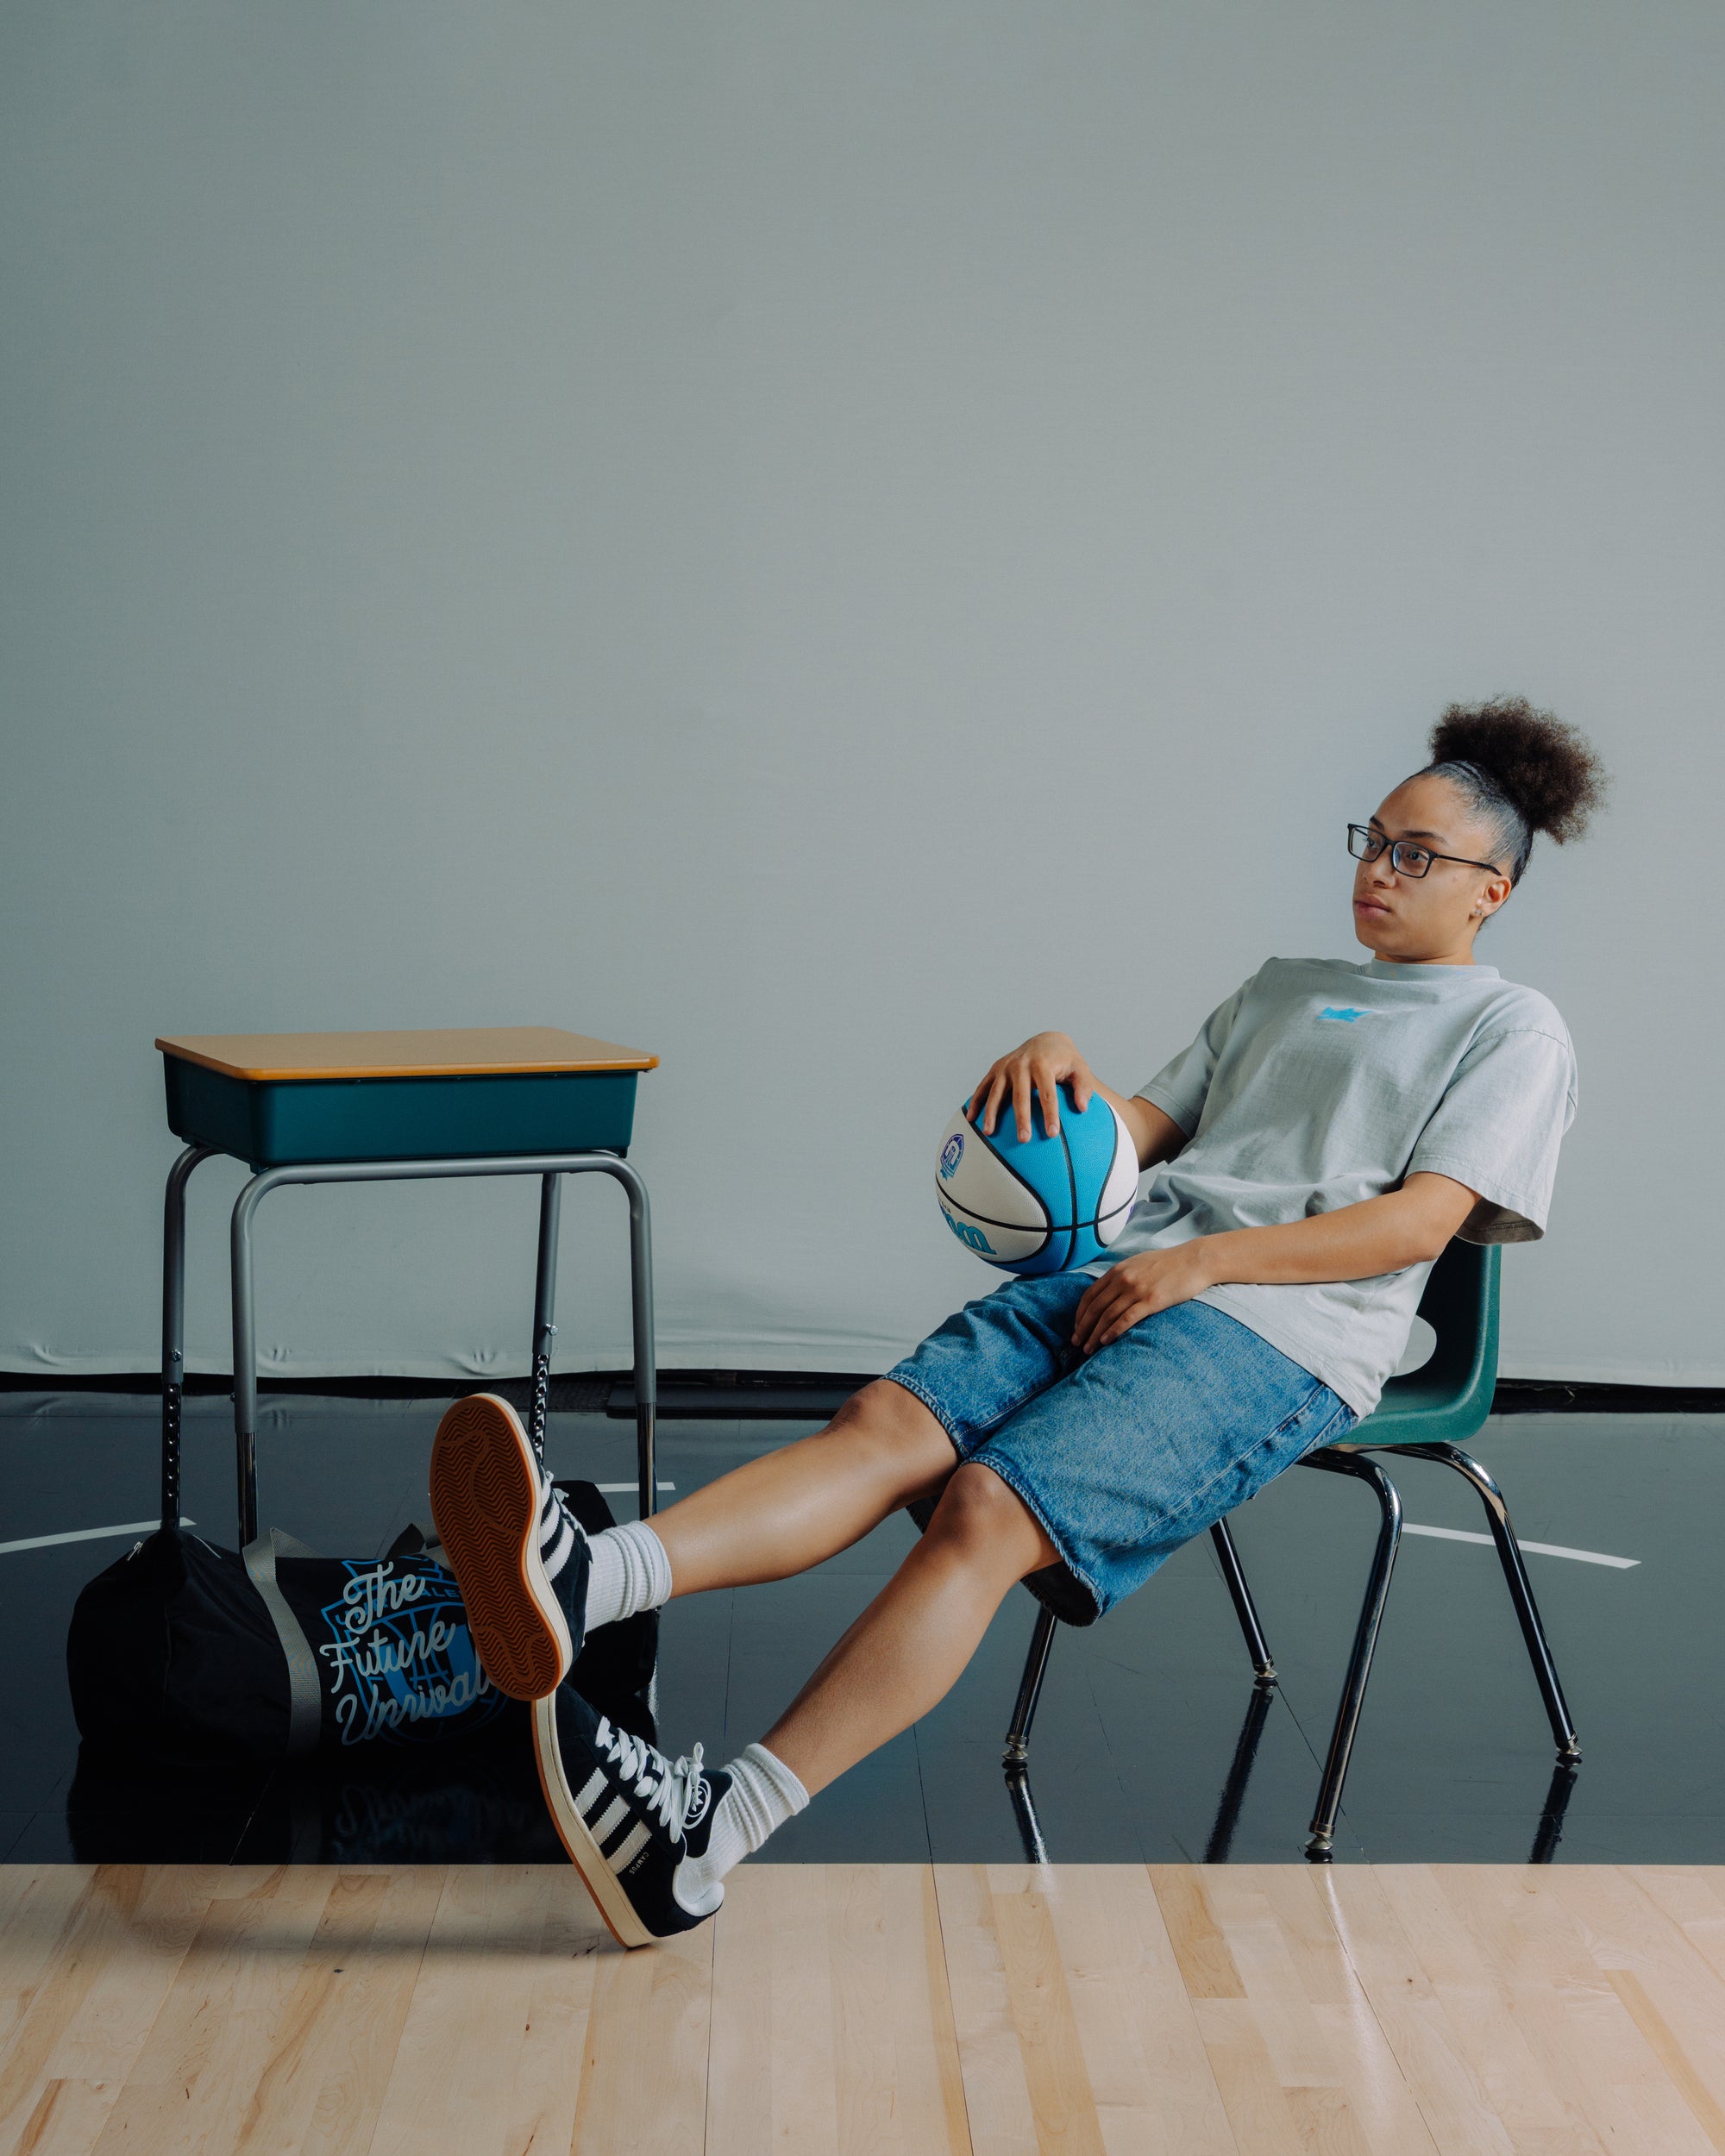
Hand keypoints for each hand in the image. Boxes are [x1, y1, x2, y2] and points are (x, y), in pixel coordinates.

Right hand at [968, 1031, 1095, 1142]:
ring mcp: (1006, 1066)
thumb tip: (1082, 1107)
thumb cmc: (1064, 1060)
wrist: (1046, 1041)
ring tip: (988, 1132)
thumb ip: (1083, 1087)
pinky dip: (976, 1101)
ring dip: (991, 1112)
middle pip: (1020, 1095)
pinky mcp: (996, 1069)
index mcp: (1042, 1064)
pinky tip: (971, 1118)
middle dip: (1021, 1118)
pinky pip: (983, 1087)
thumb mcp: (1080, 1068)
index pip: (1047, 1093)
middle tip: (1023, 1139)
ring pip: (996, 1092)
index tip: (1052, 1133)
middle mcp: (1021, 1064)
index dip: (1050, 1114)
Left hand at [1070, 1244, 1214, 1352]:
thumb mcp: (1138, 1263)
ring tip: (1088, 1348)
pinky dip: (1113, 1331)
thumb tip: (1108, 1292)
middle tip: (1076, 1343)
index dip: (1080, 1314)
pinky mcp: (1151, 1301)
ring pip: (1107, 1316)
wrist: (1195, 1260)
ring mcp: (1136, 1290)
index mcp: (1118, 1270)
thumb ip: (1121, 1276)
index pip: (1090, 1295)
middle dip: (1082, 1328)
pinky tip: (1106, 1341)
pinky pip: (1126, 1319)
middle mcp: (1123, 1279)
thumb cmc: (1169, 1264)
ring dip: (1095, 1334)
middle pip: (1095, 1308)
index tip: (1076, 1328)